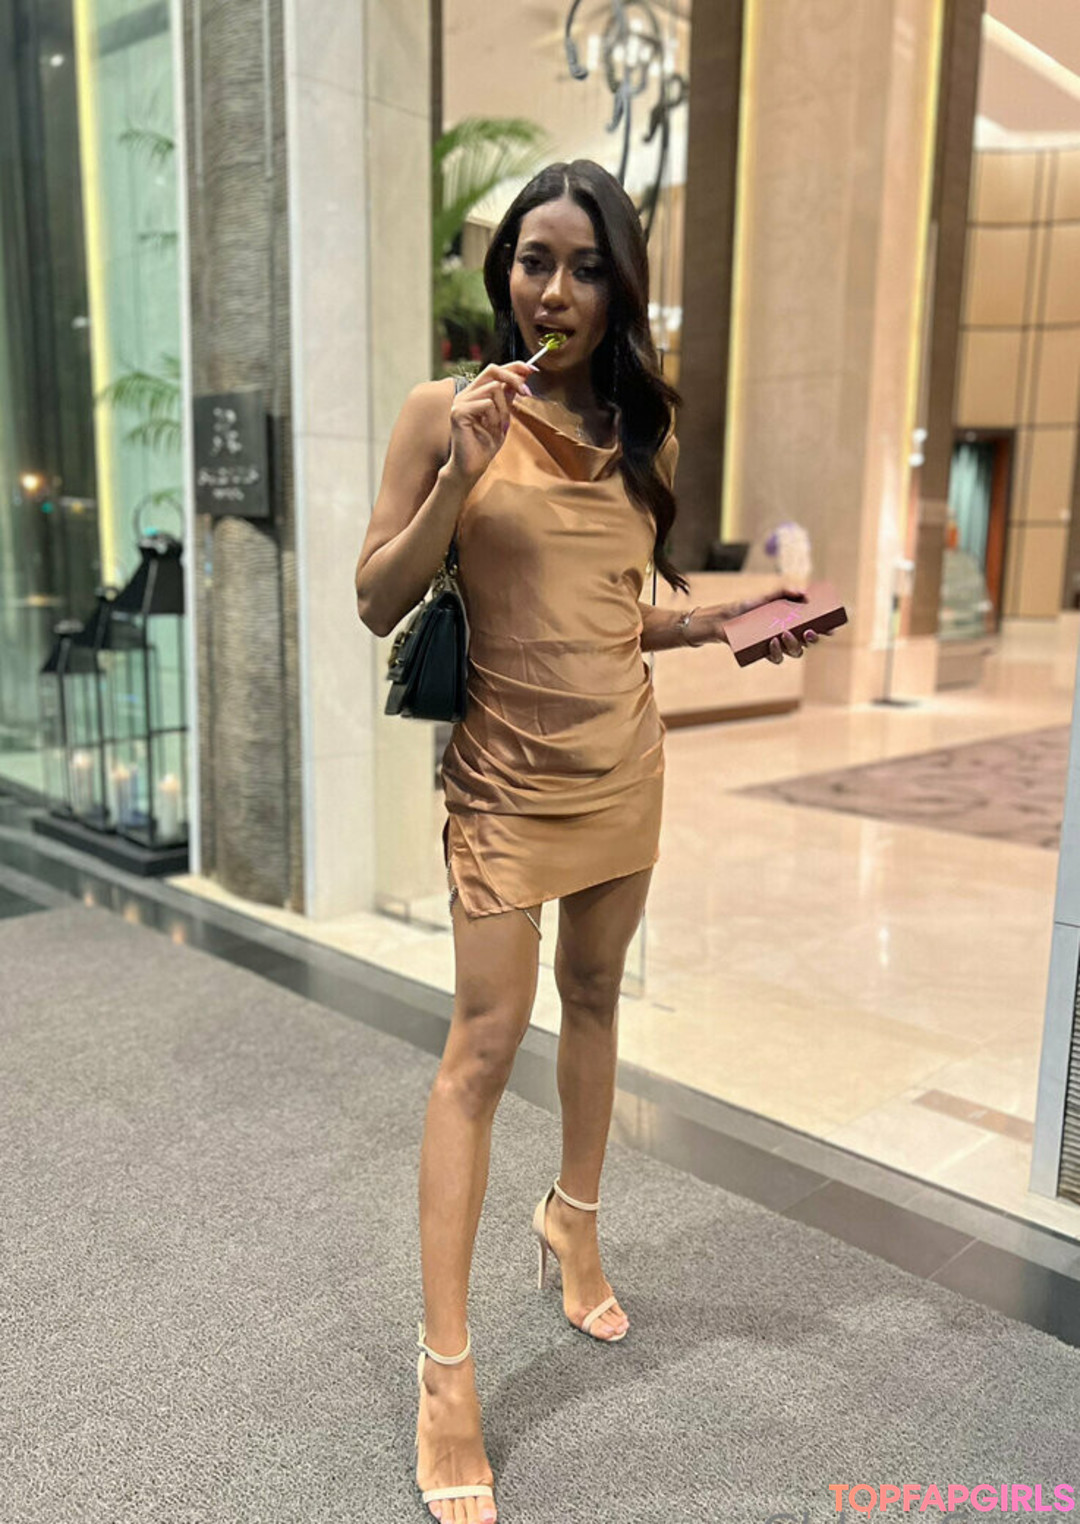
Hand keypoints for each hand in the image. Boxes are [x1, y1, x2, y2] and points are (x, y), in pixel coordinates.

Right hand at [446, 362, 534, 486]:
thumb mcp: (503, 418)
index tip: (532, 370)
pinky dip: (494, 418)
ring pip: (494, 389)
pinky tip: (489, 429)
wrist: (472, 467)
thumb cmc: (484, 446)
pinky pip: (487, 404)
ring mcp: (460, 402)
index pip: (494, 370)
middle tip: (527, 393)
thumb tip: (520, 379)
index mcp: (475, 393)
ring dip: (504, 409)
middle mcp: (466, 394)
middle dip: (514, 378)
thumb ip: (508, 398)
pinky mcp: (458, 412)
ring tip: (500, 426)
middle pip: (492, 370)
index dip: (514, 367)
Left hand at [704, 587, 835, 663]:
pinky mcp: (764, 653)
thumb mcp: (767, 596)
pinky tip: (772, 642)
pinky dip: (776, 652)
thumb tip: (804, 593)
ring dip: (794, 645)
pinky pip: (776, 658)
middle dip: (812, 639)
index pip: (813, 628)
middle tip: (810, 632)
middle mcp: (787, 636)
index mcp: (792, 623)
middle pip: (807, 642)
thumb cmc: (748, 607)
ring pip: (794, 652)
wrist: (724, 618)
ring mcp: (776, 646)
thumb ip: (785, 591)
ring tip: (785, 634)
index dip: (825, 630)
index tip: (831, 629)